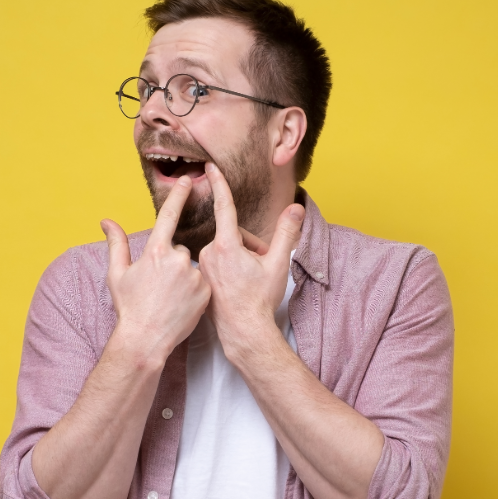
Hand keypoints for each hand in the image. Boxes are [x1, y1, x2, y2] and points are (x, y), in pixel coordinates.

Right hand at [101, 175, 210, 362]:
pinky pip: (201, 280)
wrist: (146, 340)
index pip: (169, 215)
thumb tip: (106, 221)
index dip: (179, 195)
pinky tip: (182, 303)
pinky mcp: (206, 290)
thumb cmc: (129, 307)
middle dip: (170, 262)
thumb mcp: (117, 274)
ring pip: (190, 265)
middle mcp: (177, 259)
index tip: (188, 180)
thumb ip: (116, 244)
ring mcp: (194, 275)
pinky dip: (194, 288)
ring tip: (170, 297)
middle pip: (178, 249)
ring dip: (182, 275)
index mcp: (155, 252)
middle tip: (159, 286)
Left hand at [198, 162, 304, 354]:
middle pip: (233, 235)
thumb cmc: (259, 300)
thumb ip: (286, 233)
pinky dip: (229, 268)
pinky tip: (237, 287)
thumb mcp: (278, 264)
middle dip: (250, 245)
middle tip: (262, 266)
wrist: (243, 332)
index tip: (209, 167)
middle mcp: (209, 253)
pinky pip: (217, 263)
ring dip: (240, 257)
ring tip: (249, 279)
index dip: (219, 184)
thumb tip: (296, 209)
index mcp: (226, 245)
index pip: (224, 207)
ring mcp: (203, 267)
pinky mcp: (201, 278)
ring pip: (225, 249)